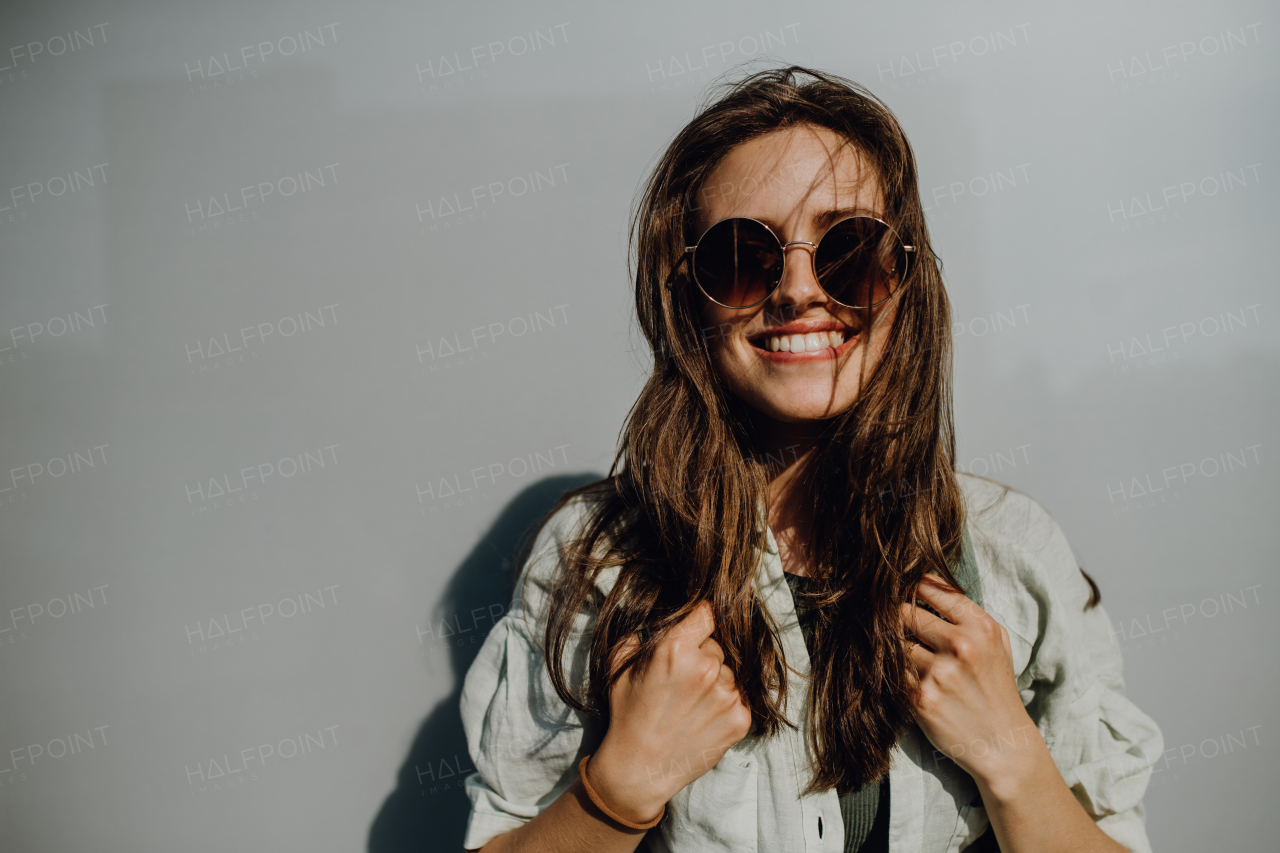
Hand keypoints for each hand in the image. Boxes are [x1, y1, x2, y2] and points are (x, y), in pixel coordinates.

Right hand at [586, 601, 752, 823]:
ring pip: (731, 670)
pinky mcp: (740, 719)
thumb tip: (652, 619)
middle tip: (684, 677)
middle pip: (718, 644)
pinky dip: (726, 702)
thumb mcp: (619, 667)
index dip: (702, 618)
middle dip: (703, 654)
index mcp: (675, 650)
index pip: (708, 612)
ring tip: (693, 701)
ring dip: (717, 679)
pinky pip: (741, 695)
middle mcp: (705, 669)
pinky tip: (704, 715)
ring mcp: (726, 695)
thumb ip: (636, 634)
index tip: (700, 625)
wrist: (640, 769)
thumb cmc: (628, 715)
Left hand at [901, 575, 1038, 784]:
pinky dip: (892, 671)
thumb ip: (966, 613)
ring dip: (891, 646)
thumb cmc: (996, 688)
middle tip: (886, 619)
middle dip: (895, 617)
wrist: (1004, 745)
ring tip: (896, 651)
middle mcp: (961, 646)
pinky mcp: (921, 698)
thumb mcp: (995, 644)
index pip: (932, 589)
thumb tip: (924, 582)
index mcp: (980, 627)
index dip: (910, 586)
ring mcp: (939, 673)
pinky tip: (901, 675)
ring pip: (895, 643)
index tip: (897, 586)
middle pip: (905, 613)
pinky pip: (893, 672)